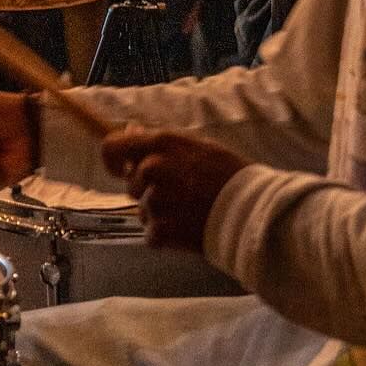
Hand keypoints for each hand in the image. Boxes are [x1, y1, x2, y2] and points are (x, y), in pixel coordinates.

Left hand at [99, 127, 247, 250]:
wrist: (253, 211)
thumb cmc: (229, 175)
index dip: (112, 160)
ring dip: (159, 214)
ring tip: (189, 211)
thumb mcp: (197, 145)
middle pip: (131, 184)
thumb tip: (130, 129)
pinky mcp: (162, 230)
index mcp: (160, 144)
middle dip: (148, 190)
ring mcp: (156, 200)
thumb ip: (160, 139)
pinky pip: (151, 234)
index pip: (112, 147)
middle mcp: (152, 169)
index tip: (119, 169)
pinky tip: (188, 229)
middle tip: (180, 194)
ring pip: (142, 210)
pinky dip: (166, 236)